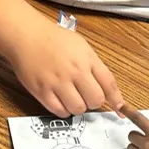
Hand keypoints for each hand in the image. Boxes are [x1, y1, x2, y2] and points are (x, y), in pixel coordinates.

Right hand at [7, 19, 123, 116]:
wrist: (27, 37)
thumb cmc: (55, 40)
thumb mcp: (82, 47)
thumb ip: (95, 66)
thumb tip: (106, 88)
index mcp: (87, 59)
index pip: (108, 83)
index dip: (116, 99)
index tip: (120, 109)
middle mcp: (75, 72)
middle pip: (96, 100)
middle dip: (95, 101)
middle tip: (88, 95)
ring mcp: (58, 83)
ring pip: (79, 109)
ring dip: (79, 107)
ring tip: (73, 97)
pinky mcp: (42, 92)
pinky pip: (59, 111)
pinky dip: (64, 110)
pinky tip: (62, 101)